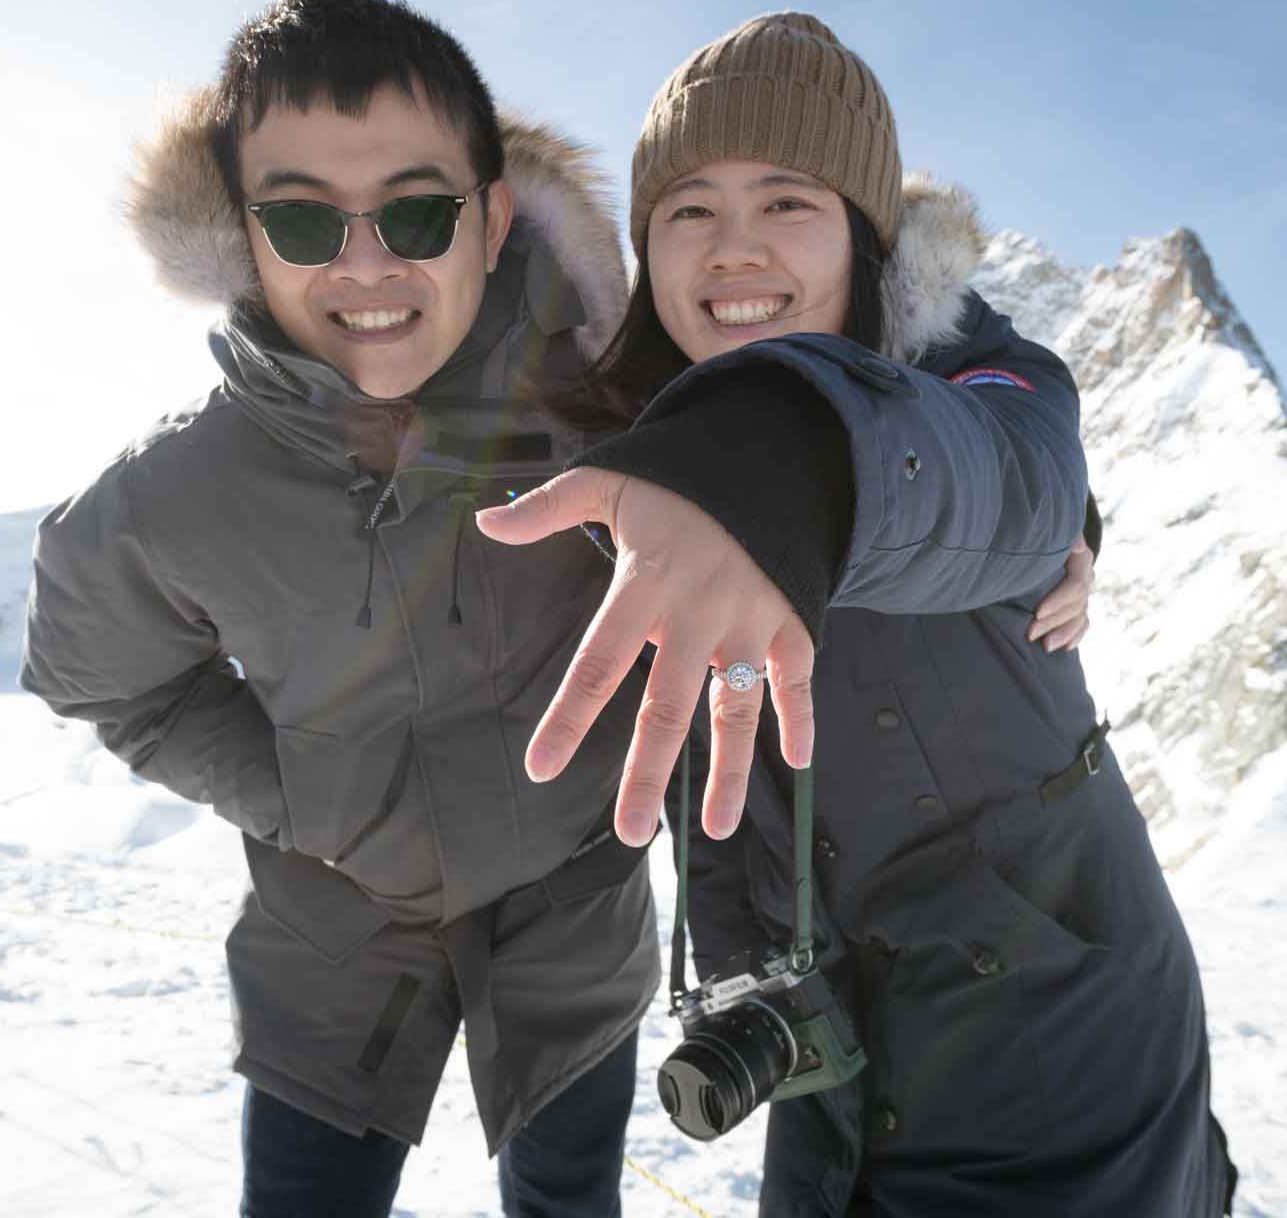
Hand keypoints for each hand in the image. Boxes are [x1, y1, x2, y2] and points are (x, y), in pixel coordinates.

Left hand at [474, 468, 814, 846]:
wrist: (766, 453)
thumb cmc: (676, 480)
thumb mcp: (609, 479)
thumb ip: (548, 508)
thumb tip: (485, 523)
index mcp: (646, 583)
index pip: (597, 661)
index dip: (569, 717)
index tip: (541, 768)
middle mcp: (698, 612)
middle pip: (669, 706)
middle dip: (648, 772)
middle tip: (630, 832)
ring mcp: (749, 620)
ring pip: (738, 709)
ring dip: (730, 773)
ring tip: (718, 831)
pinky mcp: (791, 621)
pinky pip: (796, 679)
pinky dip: (800, 719)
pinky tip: (795, 764)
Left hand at [1028, 536, 1092, 651]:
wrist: (1042, 536)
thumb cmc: (1037, 535)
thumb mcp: (1044, 534)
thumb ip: (1059, 538)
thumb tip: (1077, 545)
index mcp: (1081, 558)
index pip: (1076, 585)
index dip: (1058, 601)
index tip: (1037, 613)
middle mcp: (1087, 575)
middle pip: (1076, 604)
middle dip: (1054, 621)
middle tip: (1031, 633)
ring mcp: (1085, 591)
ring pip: (1080, 616)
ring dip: (1063, 633)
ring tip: (1045, 646)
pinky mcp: (1080, 603)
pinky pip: (1084, 623)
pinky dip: (1075, 635)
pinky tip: (1065, 648)